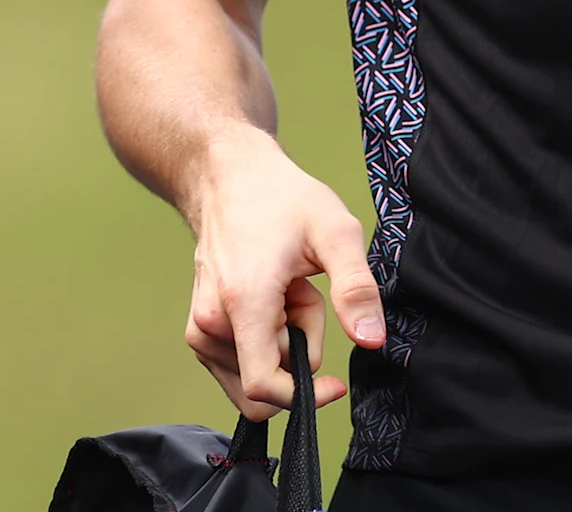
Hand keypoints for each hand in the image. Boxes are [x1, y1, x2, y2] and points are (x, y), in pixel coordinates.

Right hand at [181, 133, 383, 420]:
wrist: (227, 175)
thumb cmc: (280, 198)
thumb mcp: (334, 231)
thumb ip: (356, 289)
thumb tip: (372, 341)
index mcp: (242, 302)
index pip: (264, 387)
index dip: (304, 396)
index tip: (335, 381)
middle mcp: (209, 322)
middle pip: (268, 379)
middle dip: (299, 348)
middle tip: (303, 294)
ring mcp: (199, 329)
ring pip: (256, 374)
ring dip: (284, 343)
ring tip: (288, 290)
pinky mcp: (199, 331)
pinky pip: (241, 365)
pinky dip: (266, 341)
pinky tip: (272, 298)